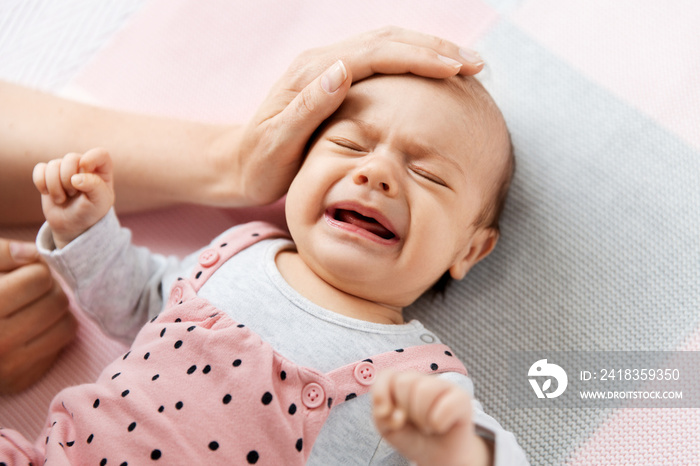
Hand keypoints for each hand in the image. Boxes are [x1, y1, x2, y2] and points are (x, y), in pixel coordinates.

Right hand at [0, 239, 75, 393]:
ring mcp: (9, 366)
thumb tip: (33, 254)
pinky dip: (51, 333)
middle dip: (48, 290)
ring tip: (33, 307)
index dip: (34, 270)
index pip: (40, 278)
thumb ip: (2, 253)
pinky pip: (60, 347)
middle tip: (30, 290)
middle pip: (57, 301)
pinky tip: (31, 329)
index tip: (22, 273)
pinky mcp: (20, 380)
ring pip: (67, 325)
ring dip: (55, 312)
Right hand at [33, 148, 114, 248]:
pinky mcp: (48, 173)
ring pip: (53, 165)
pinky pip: (39, 169)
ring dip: (55, 187)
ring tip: (63, 198)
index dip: (91, 159)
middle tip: (73, 194)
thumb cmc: (91, 211)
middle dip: (69, 180)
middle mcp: (83, 164)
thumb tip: (76, 178)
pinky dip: (41, 183)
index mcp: (102, 169)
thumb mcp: (100, 202)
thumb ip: (94, 187)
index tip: (85, 171)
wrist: (72, 224)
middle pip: (71, 158)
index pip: (100, 154)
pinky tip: (48, 193)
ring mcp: (64, 168)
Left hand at [216, 26, 484, 204]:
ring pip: (388, 46)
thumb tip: (342, 70)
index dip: (418, 58)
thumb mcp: (278, 142)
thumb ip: (308, 107)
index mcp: (314, 73)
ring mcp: (329, 69)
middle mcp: (323, 63)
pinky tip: (434, 75)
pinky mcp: (334, 80)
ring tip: (466, 64)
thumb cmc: (260, 163)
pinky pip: (381, 62)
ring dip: (429, 51)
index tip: (456, 69)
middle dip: (436, 48)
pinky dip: (413, 62)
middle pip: (388, 40)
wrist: (239, 164)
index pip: (375, 54)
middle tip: (476, 63)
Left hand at [372, 370, 491, 465]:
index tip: (384, 414)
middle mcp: (423, 380)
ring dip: (422, 418)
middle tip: (414, 422)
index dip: (381, 394)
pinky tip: (440, 427)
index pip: (387, 374)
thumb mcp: (388, 429)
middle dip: (405, 409)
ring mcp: (444, 386)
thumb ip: (381, 416)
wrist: (438, 457)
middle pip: (404, 382)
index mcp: (402, 382)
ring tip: (427, 426)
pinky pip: (446, 406)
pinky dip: (438, 424)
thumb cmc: (413, 438)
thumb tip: (394, 412)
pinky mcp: (462, 397)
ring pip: (424, 391)